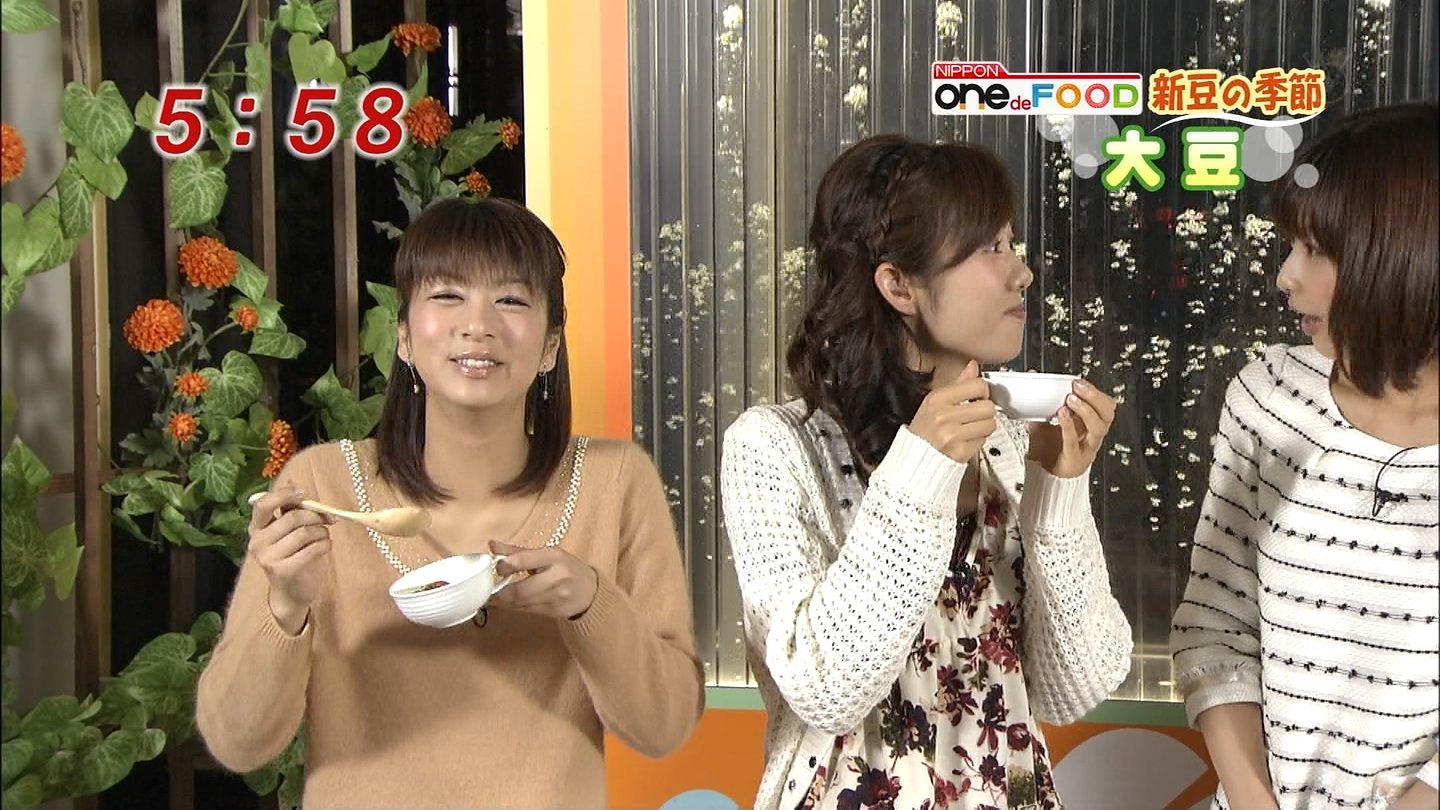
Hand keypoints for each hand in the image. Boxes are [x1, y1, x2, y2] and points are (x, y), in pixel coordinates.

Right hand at [248, 487, 334, 633]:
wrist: (291, 592)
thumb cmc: (292, 555)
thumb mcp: (287, 532)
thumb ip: (290, 513)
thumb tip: (301, 491)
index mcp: (256, 528)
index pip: (263, 504)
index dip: (284, 495)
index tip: (304, 494)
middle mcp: (257, 542)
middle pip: (293, 518)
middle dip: (316, 515)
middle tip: (328, 519)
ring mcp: (268, 558)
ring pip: (305, 533)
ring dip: (322, 531)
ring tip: (325, 535)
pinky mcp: (283, 571)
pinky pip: (312, 549)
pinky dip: (325, 544)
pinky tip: (326, 546)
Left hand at [488, 541, 599, 620]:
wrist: (591, 590)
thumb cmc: (565, 568)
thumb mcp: (546, 554)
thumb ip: (518, 551)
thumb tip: (492, 546)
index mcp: (553, 556)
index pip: (522, 560)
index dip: (504, 566)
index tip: (496, 568)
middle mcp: (557, 576)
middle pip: (520, 590)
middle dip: (501, 593)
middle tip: (490, 590)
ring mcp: (558, 596)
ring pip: (521, 603)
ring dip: (504, 602)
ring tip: (495, 597)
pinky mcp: (555, 612)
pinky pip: (527, 611)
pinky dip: (515, 608)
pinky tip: (510, 603)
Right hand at [908, 360, 997, 463]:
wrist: (914, 458)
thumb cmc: (924, 429)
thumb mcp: (935, 401)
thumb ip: (958, 383)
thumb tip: (973, 366)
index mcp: (937, 399)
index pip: (977, 385)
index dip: (982, 392)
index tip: (977, 396)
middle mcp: (944, 416)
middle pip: (987, 406)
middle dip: (985, 411)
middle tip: (974, 414)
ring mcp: (952, 435)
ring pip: (990, 424)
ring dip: (984, 426)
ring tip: (970, 428)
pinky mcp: (961, 452)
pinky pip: (984, 440)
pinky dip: (978, 440)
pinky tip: (966, 439)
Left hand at [1027, 377, 1115, 477]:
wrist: (1044, 477)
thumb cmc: (1049, 451)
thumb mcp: (1044, 422)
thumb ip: (1040, 403)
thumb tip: (1031, 377)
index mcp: (1089, 424)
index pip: (1103, 404)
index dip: (1094, 392)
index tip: (1079, 381)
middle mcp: (1092, 435)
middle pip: (1107, 413)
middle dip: (1095, 397)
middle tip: (1078, 386)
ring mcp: (1086, 447)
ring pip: (1098, 427)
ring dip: (1086, 410)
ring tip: (1071, 399)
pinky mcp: (1074, 459)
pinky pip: (1074, 441)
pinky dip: (1068, 426)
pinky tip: (1061, 414)